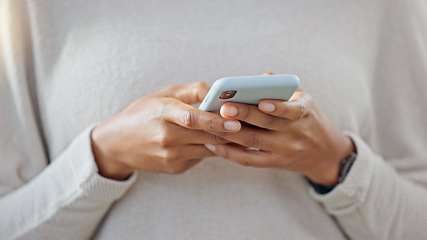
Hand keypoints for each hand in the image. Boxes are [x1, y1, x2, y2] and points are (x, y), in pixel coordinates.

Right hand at [91, 82, 240, 179]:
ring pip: (208, 148)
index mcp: (162, 114)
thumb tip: (215, 90)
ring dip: (226, 141)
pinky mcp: (175, 168)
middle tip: (253, 125)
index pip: (192, 118)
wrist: (117, 145)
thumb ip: (190, 91)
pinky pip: (200, 156)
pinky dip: (212, 148)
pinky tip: (222, 140)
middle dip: (231, 131)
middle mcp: (166, 137)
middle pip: (206, 135)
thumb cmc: (142, 114)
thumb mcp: (162, 95)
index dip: (216, 120)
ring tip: (243, 131)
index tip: (237, 120)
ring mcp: (170, 156)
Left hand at [205, 88, 354, 185]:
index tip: (261, 101)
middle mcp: (296, 132)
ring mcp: (285, 150)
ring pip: (254, 142)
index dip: (277, 106)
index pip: (292, 109)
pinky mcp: (274, 163)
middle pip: (267, 124)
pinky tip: (213, 144)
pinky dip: (230, 153)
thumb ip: (283, 87)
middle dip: (243, 115)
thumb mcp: (304, 99)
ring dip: (230, 133)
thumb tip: (260, 78)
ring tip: (211, 123)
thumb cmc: (307, 118)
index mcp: (304, 111)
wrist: (325, 152)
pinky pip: (250, 160)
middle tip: (224, 107)